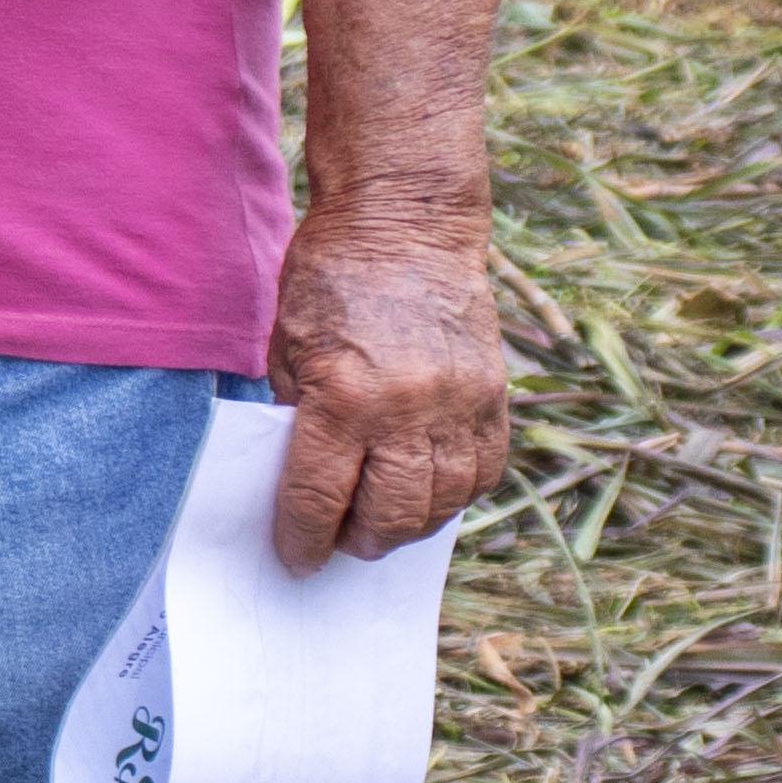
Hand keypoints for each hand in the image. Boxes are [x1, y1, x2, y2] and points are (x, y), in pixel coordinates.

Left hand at [262, 200, 506, 571]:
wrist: (405, 224)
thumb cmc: (331, 279)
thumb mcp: (288, 347)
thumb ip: (297, 417)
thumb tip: (304, 482)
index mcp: (346, 396)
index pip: (320, 497)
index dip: (303, 537)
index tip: (296, 559)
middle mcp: (409, 408)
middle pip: (390, 514)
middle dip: (359, 539)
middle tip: (340, 542)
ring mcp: (460, 404)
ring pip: (443, 502)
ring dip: (410, 526)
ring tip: (382, 524)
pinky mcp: (493, 394)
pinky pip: (483, 470)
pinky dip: (456, 494)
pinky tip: (430, 494)